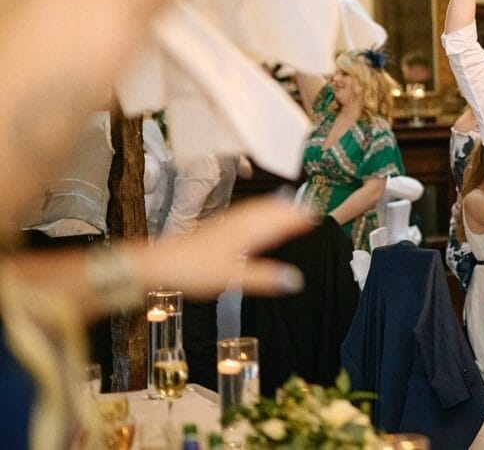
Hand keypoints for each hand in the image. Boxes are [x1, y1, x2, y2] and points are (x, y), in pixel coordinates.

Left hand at [136, 196, 312, 298]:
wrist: (160, 263)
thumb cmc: (195, 270)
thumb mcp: (233, 278)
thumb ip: (265, 278)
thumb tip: (296, 281)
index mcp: (249, 230)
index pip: (280, 219)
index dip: (298, 217)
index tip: (316, 216)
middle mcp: (241, 221)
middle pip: (272, 210)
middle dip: (291, 209)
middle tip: (310, 211)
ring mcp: (229, 221)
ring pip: (260, 209)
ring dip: (277, 208)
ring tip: (292, 209)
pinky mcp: (220, 226)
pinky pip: (249, 212)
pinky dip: (262, 212)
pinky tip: (260, 217)